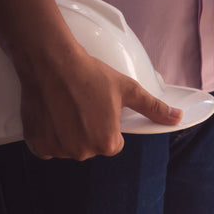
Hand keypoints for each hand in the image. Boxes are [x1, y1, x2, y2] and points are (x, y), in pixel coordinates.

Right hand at [17, 44, 181, 160]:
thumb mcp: (129, 90)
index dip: (108, 125)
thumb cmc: (91, 76)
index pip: (113, 144)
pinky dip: (50, 135)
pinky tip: (54, 115)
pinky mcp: (36, 143)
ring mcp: (56, 149)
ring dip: (69, 132)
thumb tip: (177, 118)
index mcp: (106, 144)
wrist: (52, 62)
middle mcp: (81, 151)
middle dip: (89, 129)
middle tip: (83, 105)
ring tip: (67, 107)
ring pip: (69, 146)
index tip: (100, 109)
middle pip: (91, 146)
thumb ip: (154, 109)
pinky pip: (47, 147)